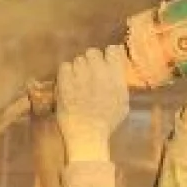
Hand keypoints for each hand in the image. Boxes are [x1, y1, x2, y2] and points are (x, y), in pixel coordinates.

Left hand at [56, 45, 129, 163]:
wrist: (87, 135)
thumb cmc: (107, 123)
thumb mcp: (122, 103)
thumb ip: (119, 84)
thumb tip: (116, 72)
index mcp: (115, 76)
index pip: (112, 50)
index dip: (107, 56)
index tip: (105, 63)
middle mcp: (99, 72)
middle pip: (92, 52)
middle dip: (90, 62)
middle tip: (88, 74)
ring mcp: (81, 76)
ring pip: (78, 60)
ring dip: (77, 69)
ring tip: (77, 82)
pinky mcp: (65, 82)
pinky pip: (64, 67)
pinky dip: (65, 74)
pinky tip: (68, 84)